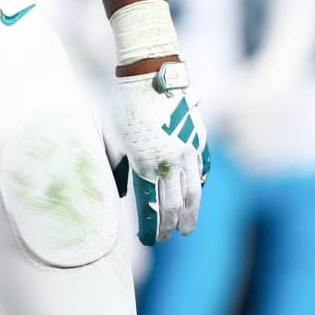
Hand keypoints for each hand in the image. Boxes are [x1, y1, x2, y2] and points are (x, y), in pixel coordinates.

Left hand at [114, 61, 210, 245]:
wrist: (151, 74)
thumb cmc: (124, 106)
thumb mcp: (112, 138)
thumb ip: (116, 168)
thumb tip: (119, 193)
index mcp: (144, 163)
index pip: (150, 206)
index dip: (150, 227)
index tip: (149, 240)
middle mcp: (169, 162)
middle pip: (172, 205)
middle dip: (169, 226)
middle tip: (167, 238)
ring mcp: (187, 152)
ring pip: (192, 193)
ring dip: (190, 214)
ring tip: (187, 228)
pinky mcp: (199, 140)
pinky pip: (202, 170)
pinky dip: (199, 186)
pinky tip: (195, 196)